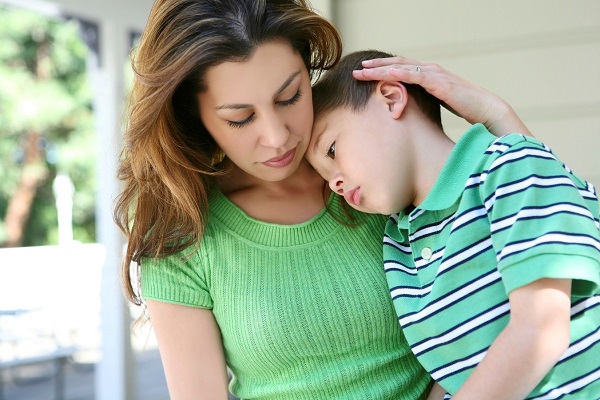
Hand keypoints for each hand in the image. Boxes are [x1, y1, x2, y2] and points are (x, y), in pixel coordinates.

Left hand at [353, 56, 531, 136]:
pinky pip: (414, 75)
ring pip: (401, 67)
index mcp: (429, 75)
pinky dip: (398, 72)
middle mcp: (430, 70)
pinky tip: (384, 73)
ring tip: (363, 71)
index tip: (365, 73)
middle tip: (357, 69)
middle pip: (397, 63)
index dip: (382, 69)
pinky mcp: (438, 82)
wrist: (487, 110)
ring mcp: (434, 74)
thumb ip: (425, 103)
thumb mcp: (439, 105)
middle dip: (376, 66)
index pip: (401, 68)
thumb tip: (410, 114)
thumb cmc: (466, 110)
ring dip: (380, 68)